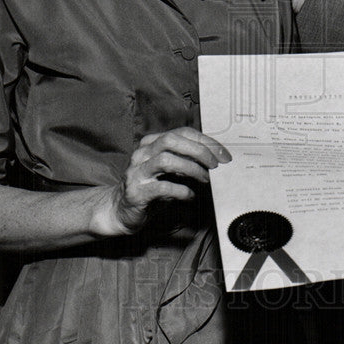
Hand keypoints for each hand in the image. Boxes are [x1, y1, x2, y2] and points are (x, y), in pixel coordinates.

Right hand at [94, 127, 230, 235]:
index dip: (205, 141)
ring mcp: (137, 172)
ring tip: (205, 179)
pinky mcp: (136, 192)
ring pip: (166, 160)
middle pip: (172, 141)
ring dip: (191, 169)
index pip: (182, 133)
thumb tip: (215, 159)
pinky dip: (181, 190)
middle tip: (216, 165)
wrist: (120, 211)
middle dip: (199, 151)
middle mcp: (142, 154)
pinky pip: (161, 187)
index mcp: (151, 143)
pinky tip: (190, 196)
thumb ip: (186, 161)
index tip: (223, 154)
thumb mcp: (169, 171)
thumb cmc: (151, 189)